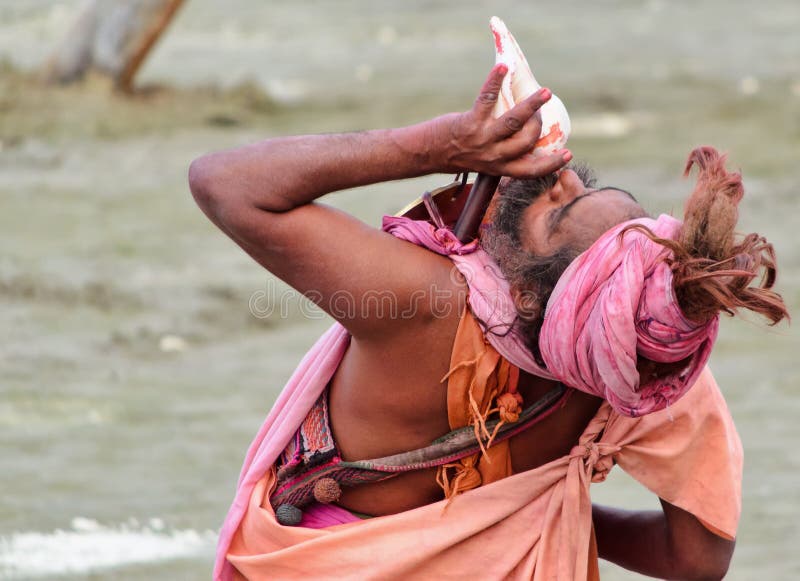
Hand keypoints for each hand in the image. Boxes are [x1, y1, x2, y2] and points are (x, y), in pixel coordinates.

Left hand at [426, 64, 571, 177]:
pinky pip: (487, 99)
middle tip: (541, 110)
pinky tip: (503, 67)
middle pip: (527, 142)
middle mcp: (493, 157)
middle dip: (539, 125)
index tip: (568, 153)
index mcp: (499, 168)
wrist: (428, 152)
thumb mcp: (483, 161)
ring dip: (532, 104)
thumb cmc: (458, 153)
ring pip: (514, 121)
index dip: (551, 164)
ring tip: (546, 92)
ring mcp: (482, 139)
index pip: (530, 171)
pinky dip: (495, 81)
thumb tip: (525, 136)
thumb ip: (502, 154)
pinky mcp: (470, 123)